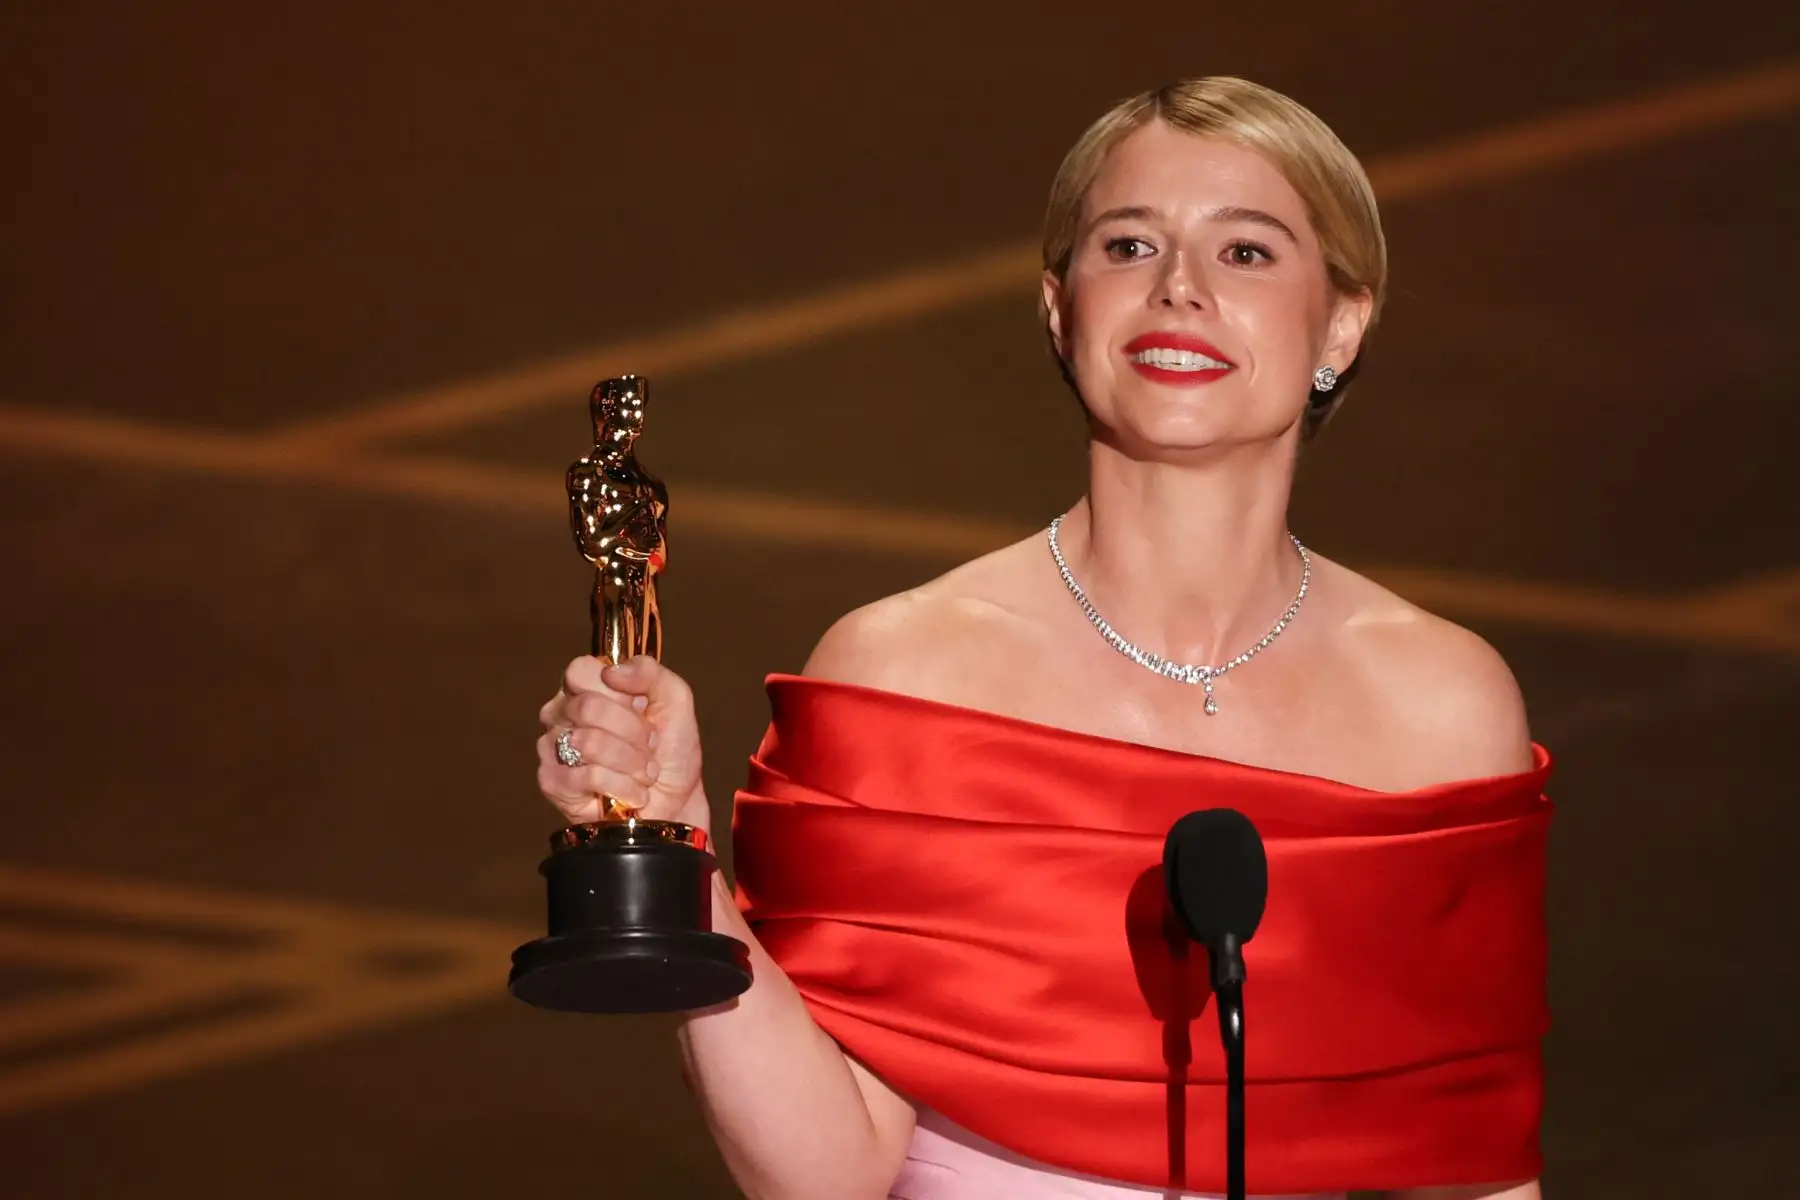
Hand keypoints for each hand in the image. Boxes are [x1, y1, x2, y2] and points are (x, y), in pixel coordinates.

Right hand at [536, 655, 709, 833]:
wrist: (676, 802)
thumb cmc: (671, 751)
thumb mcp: (675, 700)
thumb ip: (650, 672)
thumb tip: (612, 671)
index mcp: (587, 687)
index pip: (580, 671)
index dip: (618, 693)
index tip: (642, 708)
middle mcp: (562, 713)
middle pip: (588, 707)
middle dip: (633, 731)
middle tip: (649, 745)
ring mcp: (552, 747)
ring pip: (589, 742)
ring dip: (631, 761)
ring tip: (643, 771)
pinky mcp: (551, 781)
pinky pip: (588, 776)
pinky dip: (622, 786)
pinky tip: (632, 792)